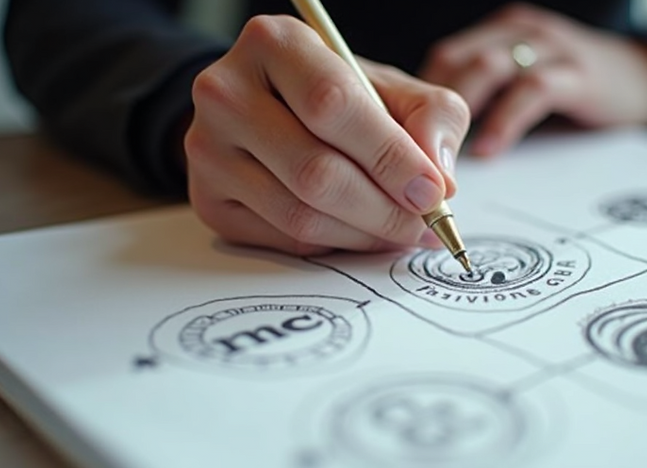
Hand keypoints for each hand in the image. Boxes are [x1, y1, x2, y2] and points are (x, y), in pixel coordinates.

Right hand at [184, 15, 469, 255]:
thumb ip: (432, 118)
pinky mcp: (208, 201)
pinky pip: (284, 239)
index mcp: (274, 43)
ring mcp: (207, 150)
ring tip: (401, 231)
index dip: (391, 156)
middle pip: (315, 171)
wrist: (272, 113)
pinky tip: (360, 232)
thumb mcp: (393, 88)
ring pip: (300, 214)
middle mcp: (225, 92)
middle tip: (424, 225)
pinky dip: (336, 245)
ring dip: (365, 234)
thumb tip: (438, 179)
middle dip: (384, 209)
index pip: (333, 105)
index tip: (433, 191)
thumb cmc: (340, 97)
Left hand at [420, 3, 646, 155]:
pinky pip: (531, 92)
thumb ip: (485, 101)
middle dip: (429, 110)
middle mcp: (519, 32)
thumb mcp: (523, 82)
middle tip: (413, 155)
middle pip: (454, 61)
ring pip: (486, 70)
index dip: (418, 100)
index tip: (406, 143)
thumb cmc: (576, 88)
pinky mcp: (578, 72)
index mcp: (499, 34)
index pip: (443, 59)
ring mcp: (550, 47)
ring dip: (458, 116)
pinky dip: (504, 121)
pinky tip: (489, 151)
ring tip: (442, 158)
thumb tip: (433, 149)